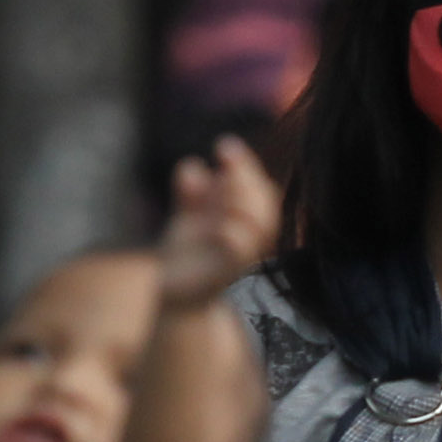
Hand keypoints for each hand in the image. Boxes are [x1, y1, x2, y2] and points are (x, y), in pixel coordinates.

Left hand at [156, 137, 282, 311]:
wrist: (177, 296)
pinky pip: (237, 253)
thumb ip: (192, 195)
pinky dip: (233, 236)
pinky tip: (218, 223)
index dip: (246, 166)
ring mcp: (235, 256)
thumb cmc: (188, 257)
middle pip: (263, 202)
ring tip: (226, 175)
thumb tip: (192, 166)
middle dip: (247, 173)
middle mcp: (244, 236)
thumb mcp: (188, 219)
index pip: (258, 189)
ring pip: (257, 225)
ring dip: (244, 198)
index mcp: (240, 221)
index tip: (225, 145)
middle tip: (225, 150)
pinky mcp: (220, 275)